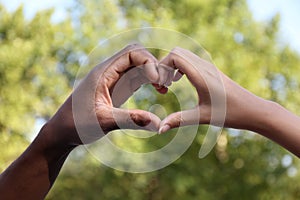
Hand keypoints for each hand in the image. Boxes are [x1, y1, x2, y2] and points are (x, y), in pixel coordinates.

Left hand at [47, 43, 161, 145]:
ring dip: (154, 72)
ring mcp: (114, 78)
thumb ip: (131, 120)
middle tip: (165, 83)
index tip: (158, 80)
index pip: (131, 53)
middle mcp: (109, 71)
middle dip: (154, 65)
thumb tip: (159, 124)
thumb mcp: (104, 122)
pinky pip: (138, 76)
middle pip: (137, 54)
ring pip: (139, 65)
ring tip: (165, 87)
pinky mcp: (118, 87)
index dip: (148, 62)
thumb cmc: (77, 125)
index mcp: (103, 72)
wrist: (63, 131)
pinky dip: (151, 80)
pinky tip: (160, 90)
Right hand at [158, 47, 263, 132]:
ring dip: (172, 66)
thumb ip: (179, 120)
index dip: (162, 67)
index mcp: (201, 75)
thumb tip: (160, 129)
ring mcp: (209, 67)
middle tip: (163, 84)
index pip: (175, 56)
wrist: (253, 110)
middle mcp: (205, 66)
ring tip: (169, 84)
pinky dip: (180, 67)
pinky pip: (191, 60)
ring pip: (184, 54)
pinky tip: (179, 81)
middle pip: (177, 52)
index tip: (161, 85)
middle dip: (165, 65)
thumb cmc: (231, 114)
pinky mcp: (211, 70)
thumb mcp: (202, 117)